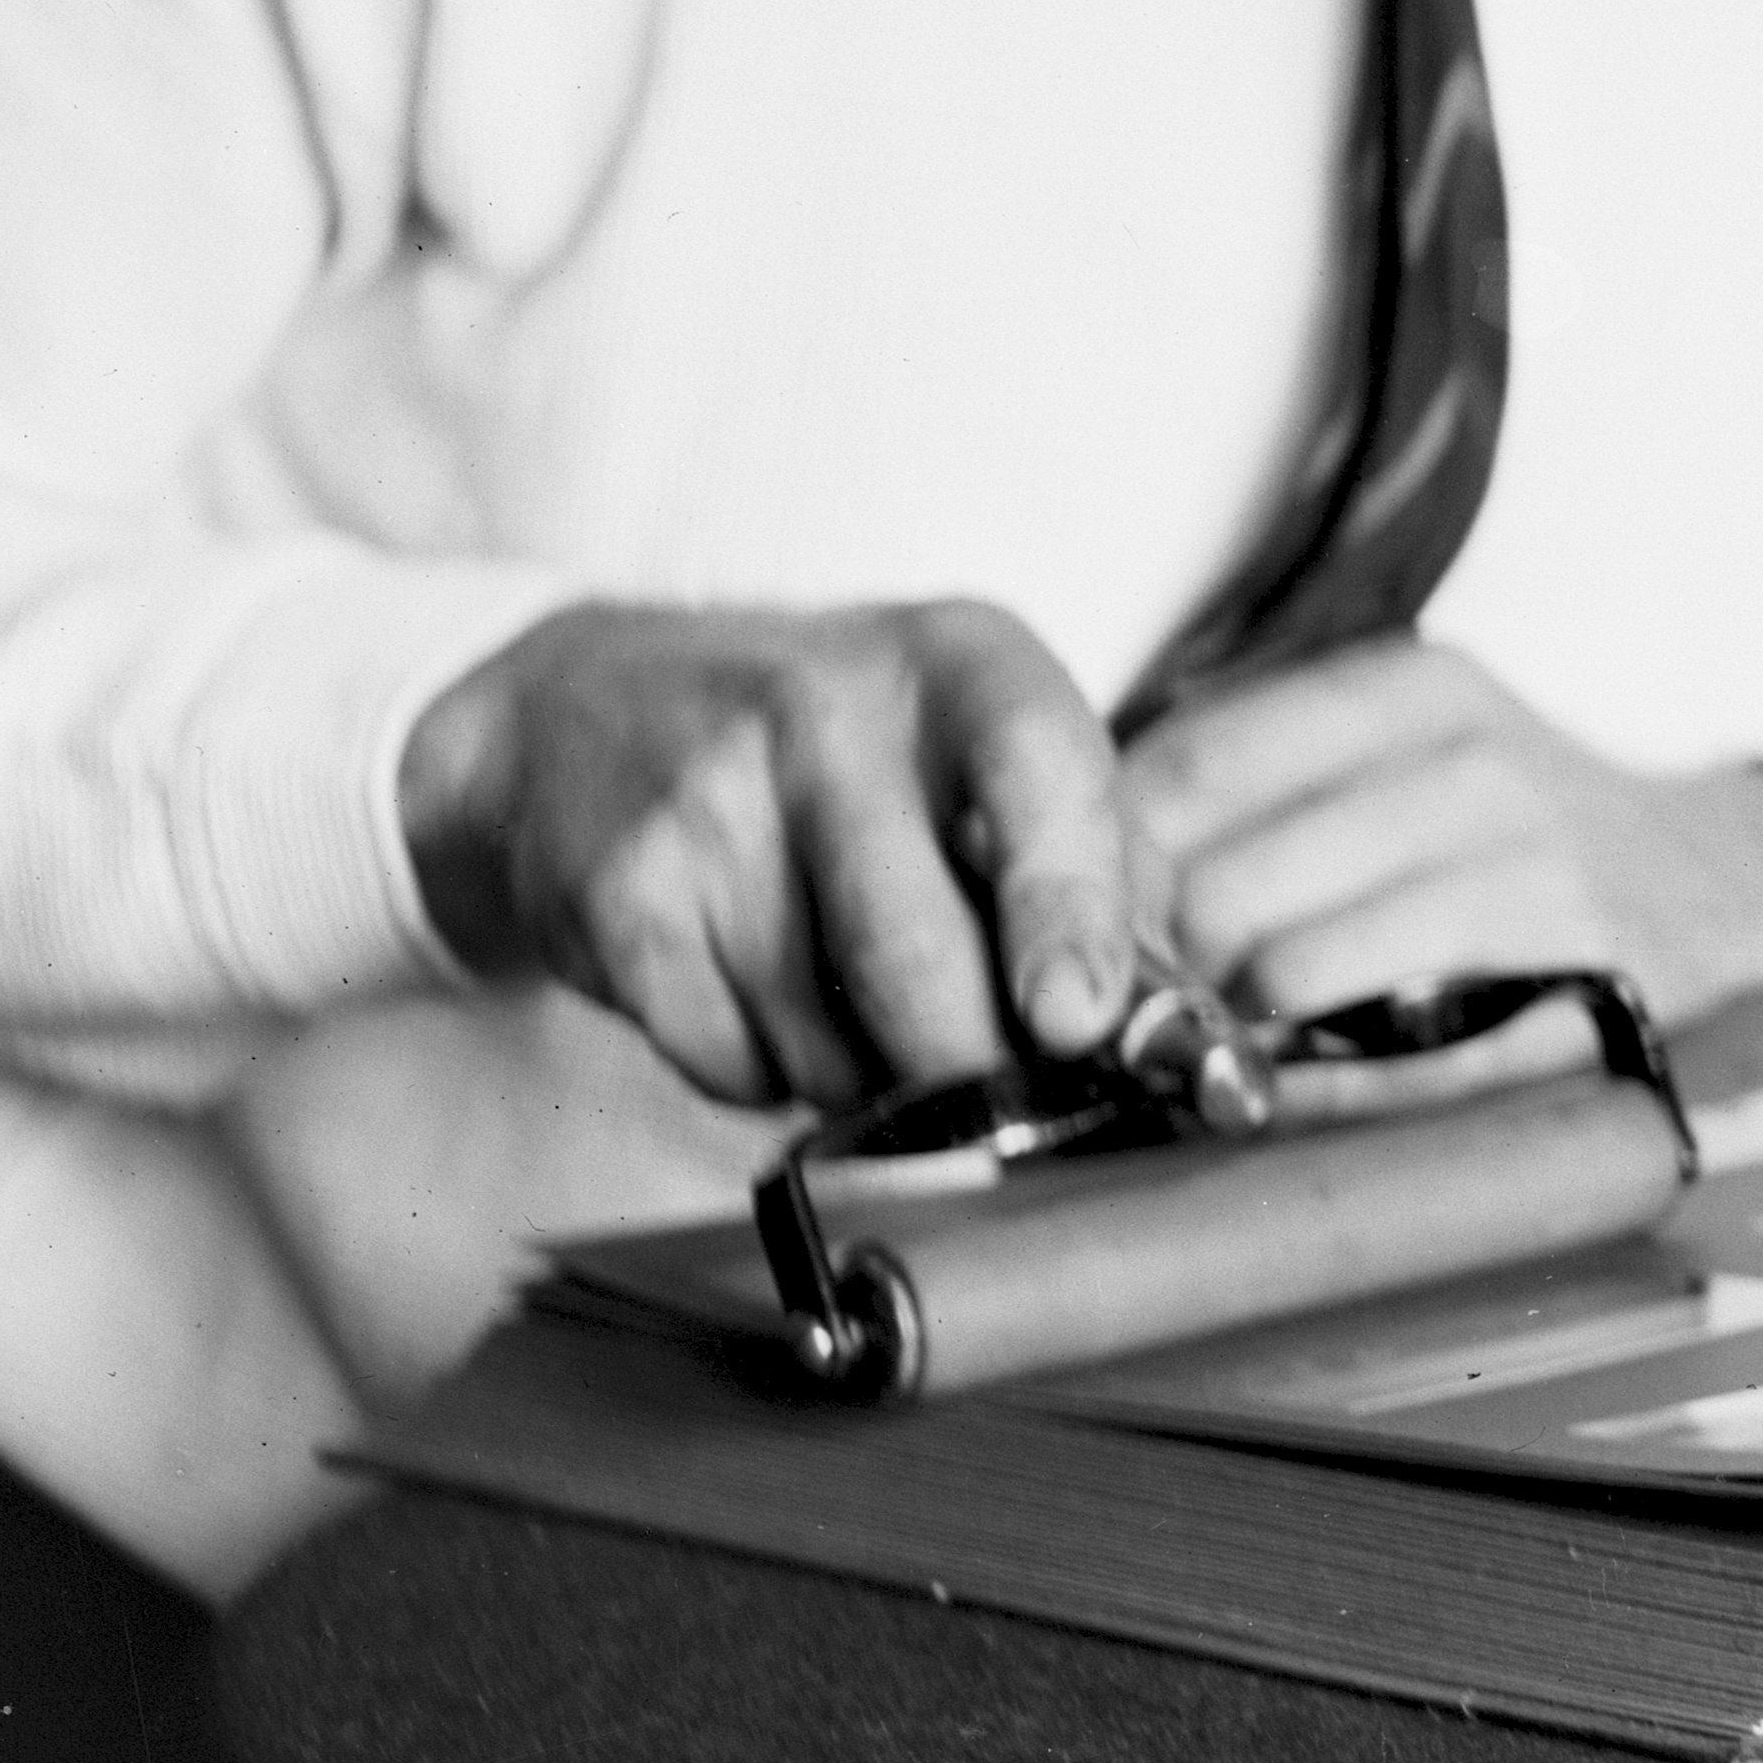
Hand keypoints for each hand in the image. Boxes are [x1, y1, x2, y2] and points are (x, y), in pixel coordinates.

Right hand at [393, 598, 1141, 1118]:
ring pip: (825, 1036)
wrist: (592, 706)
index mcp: (965, 665)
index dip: (1068, 913)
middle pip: (914, 949)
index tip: (1077, 1019)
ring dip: (869, 1078)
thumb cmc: (851, 748)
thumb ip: (1102, 869)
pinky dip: (772, 1078)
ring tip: (864, 1013)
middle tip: (999, 1098)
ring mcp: (709, 798)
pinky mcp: (623, 895)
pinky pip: (730, 1060)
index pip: (1039, 778)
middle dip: (971, 1062)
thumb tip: (1171, 1030)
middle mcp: (830, 710)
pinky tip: (767, 1005)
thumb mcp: (992, 749)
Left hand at [1115, 640, 1762, 1033]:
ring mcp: (1534, 872)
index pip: (1185, 773)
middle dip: (1158, 969)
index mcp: (1411, 692)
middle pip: (1221, 886)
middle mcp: (1473, 766)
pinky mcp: (1576, 982)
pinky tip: (1288, 1094)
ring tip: (1214, 1055)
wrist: (1726, 871)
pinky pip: (1391, 1066)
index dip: (1105, 871)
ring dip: (1227, 1036)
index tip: (1083, 933)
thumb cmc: (1519, 826)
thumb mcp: (1405, 749)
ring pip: (1290, 976)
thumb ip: (1263, 789)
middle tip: (1139, 1017)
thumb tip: (1082, 888)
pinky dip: (1314, 1095)